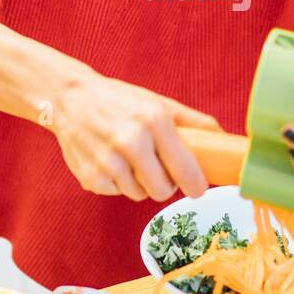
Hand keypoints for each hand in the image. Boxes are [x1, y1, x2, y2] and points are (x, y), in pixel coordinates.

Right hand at [49, 68, 221, 201]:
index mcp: (153, 121)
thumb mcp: (158, 103)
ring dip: (140, 183)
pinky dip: (118, 183)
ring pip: (139, 194)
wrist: (70, 98)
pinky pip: (117, 193)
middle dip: (166, 185)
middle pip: (163, 191)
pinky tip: (111, 161)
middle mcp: (130, 142)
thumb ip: (193, 122)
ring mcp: (107, 162)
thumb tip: (224, 138)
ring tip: (131, 160)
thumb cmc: (119, 100)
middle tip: (160, 170)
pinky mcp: (90, 177)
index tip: (198, 188)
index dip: (196, 185)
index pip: (186, 170)